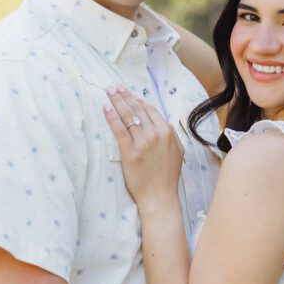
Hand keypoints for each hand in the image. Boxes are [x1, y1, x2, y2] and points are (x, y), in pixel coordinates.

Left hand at [104, 86, 183, 208]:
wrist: (160, 196)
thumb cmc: (167, 176)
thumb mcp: (177, 151)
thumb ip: (170, 135)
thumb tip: (162, 123)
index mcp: (167, 131)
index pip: (149, 110)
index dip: (138, 99)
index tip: (129, 92)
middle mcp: (155, 134)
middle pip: (137, 109)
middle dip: (124, 95)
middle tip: (114, 86)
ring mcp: (142, 143)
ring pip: (127, 116)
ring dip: (117, 101)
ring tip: (109, 91)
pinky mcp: (129, 152)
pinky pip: (119, 130)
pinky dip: (111, 117)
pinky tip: (105, 108)